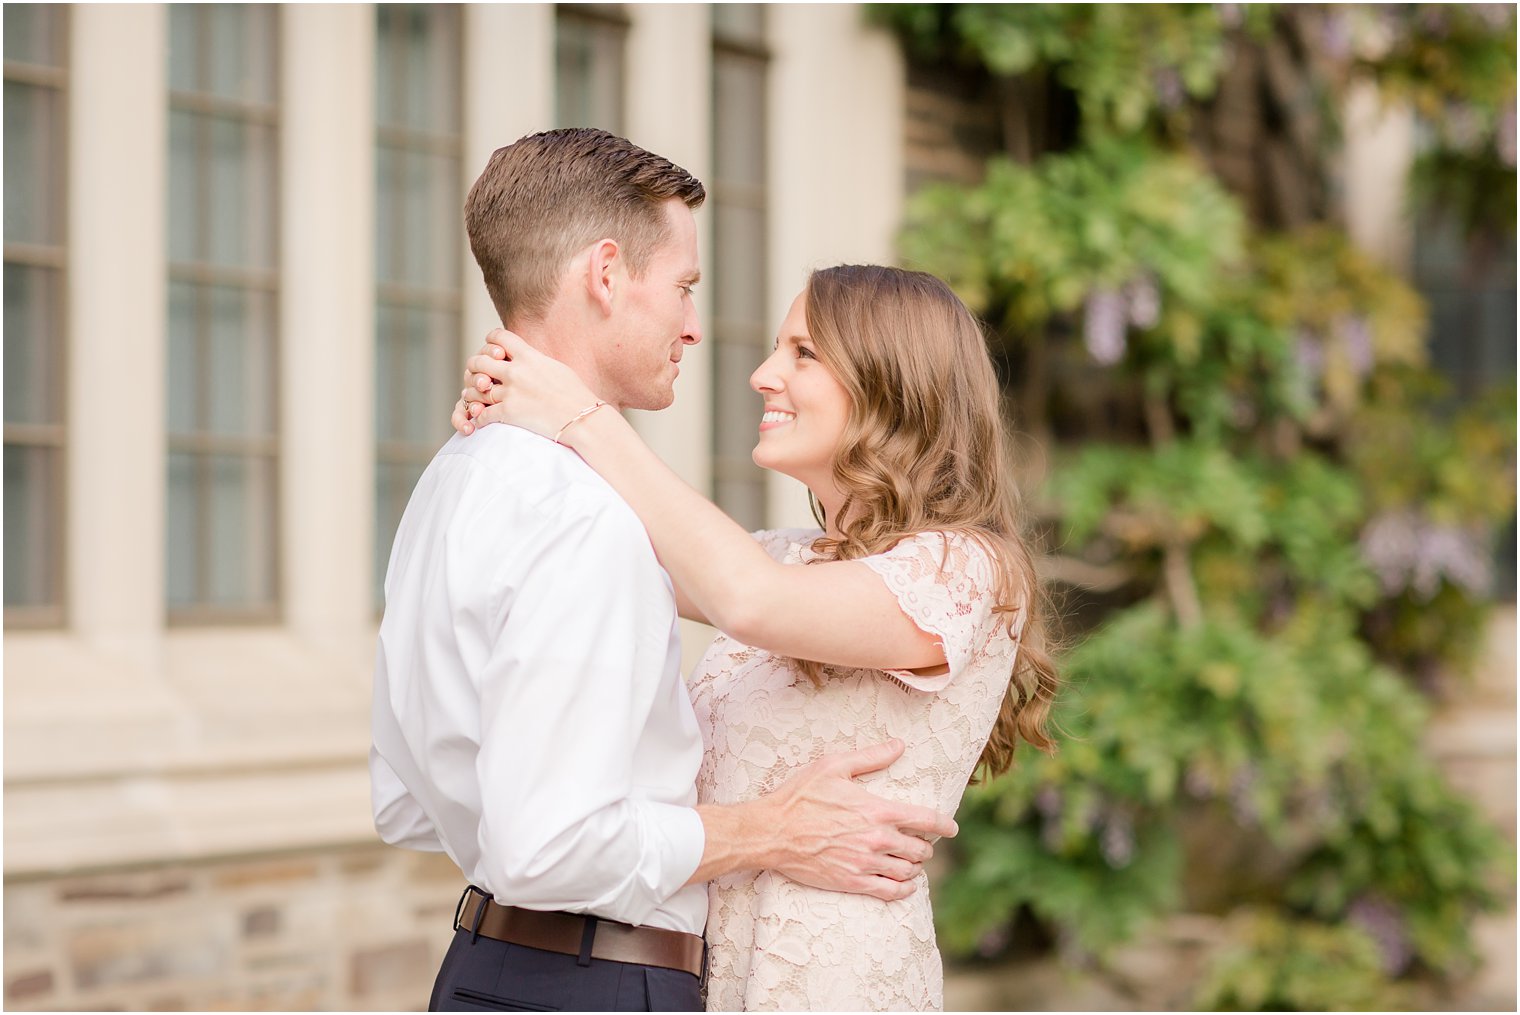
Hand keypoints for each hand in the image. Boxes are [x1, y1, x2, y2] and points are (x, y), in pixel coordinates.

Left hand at [449, 329, 600, 439]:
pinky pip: (482, 414)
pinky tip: (483, 419)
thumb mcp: (556, 367)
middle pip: (479, 361)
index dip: (490, 342)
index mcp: (529, 357)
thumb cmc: (576, 395)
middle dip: (475, 368)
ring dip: (472, 395)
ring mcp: (511, 392)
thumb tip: (528, 358)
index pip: (498, 337)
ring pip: (475, 389)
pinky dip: (479, 417)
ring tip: (476, 400)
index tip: (491, 350)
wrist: (583, 418)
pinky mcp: (509, 413)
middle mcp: (516, 371)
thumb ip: (536, 361)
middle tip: (479, 376)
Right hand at [760, 739, 956, 901]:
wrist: (772, 832)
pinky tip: (905, 885)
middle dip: (925, 845)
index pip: (925, 819)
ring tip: (911, 861)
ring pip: (907, 871)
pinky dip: (904, 889)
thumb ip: (871, 757)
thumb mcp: (834, 766)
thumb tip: (899, 745)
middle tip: (921, 842)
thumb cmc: (800, 796)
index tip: (952, 828)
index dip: (944, 825)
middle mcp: (876, 839)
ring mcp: (865, 864)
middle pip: (919, 848)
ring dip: (915, 866)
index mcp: (876, 810)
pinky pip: (890, 892)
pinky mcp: (852, 882)